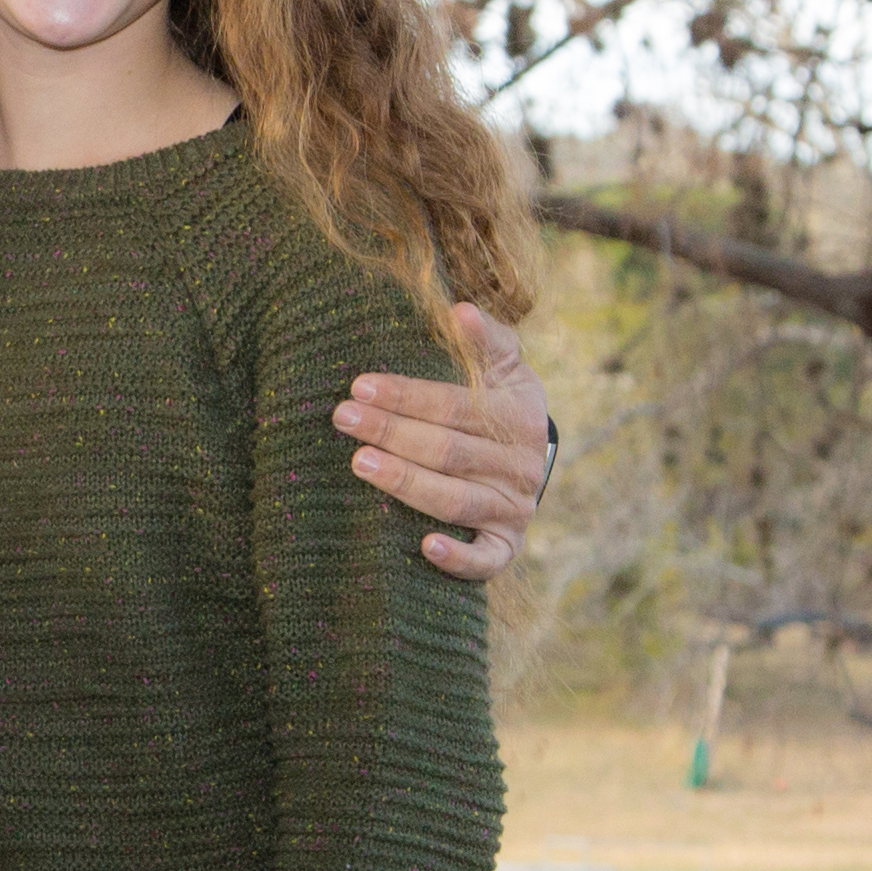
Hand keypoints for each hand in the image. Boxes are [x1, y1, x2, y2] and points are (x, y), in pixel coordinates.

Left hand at [338, 301, 553, 582]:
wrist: (528, 457)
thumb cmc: (498, 403)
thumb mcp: (501, 366)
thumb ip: (484, 337)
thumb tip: (459, 311)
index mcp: (517, 415)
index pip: (455, 405)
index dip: (407, 396)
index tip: (360, 386)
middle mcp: (519, 465)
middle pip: (448, 451)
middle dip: (392, 433)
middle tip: (342, 419)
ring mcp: (513, 508)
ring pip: (455, 500)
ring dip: (407, 483)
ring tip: (359, 464)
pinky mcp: (506, 545)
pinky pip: (486, 559)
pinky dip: (459, 558)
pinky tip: (423, 548)